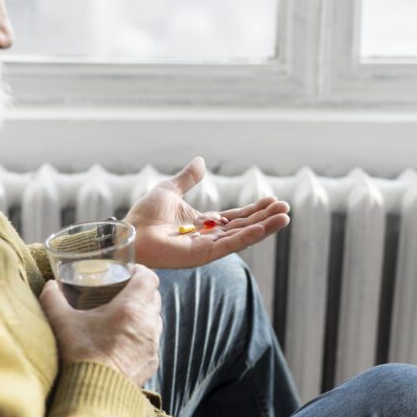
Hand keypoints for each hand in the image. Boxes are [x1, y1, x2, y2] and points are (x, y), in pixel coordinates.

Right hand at [39, 265, 162, 387]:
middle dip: (141, 290)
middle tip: (121, 291)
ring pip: (155, 319)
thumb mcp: (62, 323)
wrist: (95, 397)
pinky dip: (143, 335)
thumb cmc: (80, 356)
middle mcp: (147, 324)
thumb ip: (53, 299)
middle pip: (154, 296)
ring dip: (143, 313)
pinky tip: (125, 340)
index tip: (127, 272)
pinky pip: (153, 341)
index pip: (149, 278)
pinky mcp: (151, 363)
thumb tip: (50, 285)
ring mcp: (152, 345)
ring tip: (123, 315)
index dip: (140, 271)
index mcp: (130, 308)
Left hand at [123, 157, 289, 269]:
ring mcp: (207, 247)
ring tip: (285, 218)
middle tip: (286, 209)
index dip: (255, 209)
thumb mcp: (170, 189)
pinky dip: (248, 237)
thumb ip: (188, 178)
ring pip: (242, 236)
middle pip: (244, 226)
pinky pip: (230, 246)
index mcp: (203, 223)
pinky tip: (263, 228)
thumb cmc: (144, 215)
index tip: (273, 200)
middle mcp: (209, 236)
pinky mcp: (203, 255)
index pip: (236, 216)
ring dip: (264, 227)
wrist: (131, 232)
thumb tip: (201, 162)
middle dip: (265, 218)